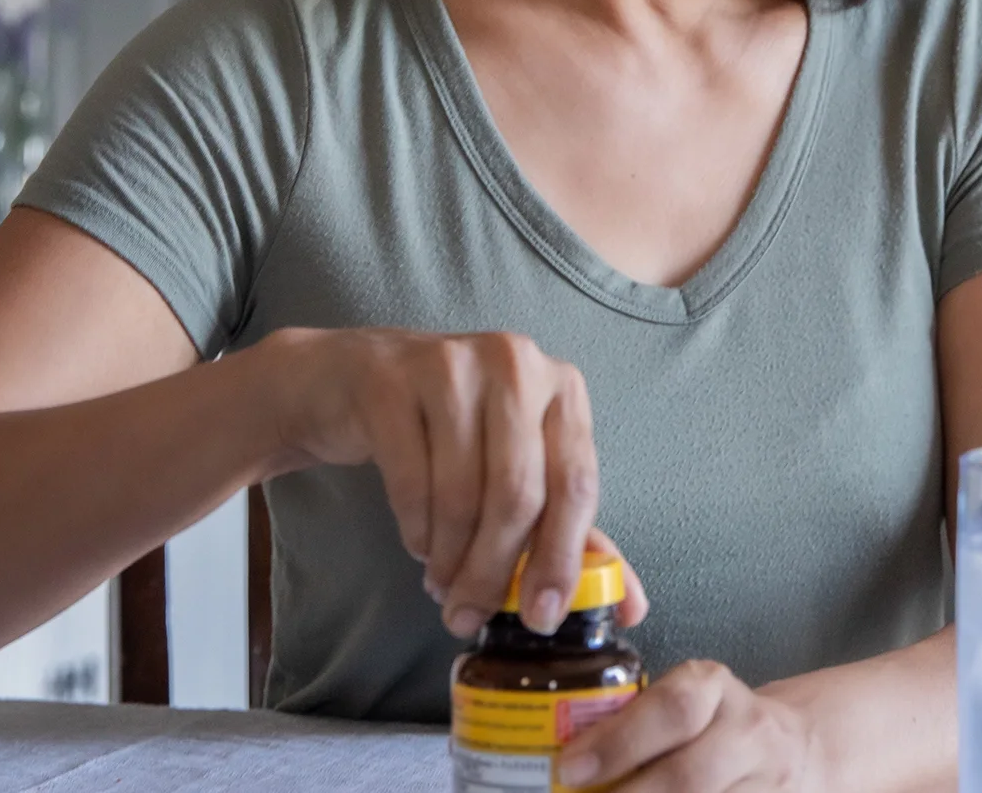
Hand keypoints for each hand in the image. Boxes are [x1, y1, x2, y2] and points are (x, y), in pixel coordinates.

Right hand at [256, 326, 645, 637]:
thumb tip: (632, 606)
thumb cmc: (452, 432)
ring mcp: (450, 365)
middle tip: (470, 614)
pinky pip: (410, 482)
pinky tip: (418, 544)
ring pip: (462, 494)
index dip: (561, 558)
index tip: (540, 617)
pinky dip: (416, 531)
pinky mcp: (390, 383)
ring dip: (451, 558)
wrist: (350, 382)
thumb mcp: (520, 470)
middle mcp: (515, 364)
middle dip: (494, 570)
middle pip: (518, 493)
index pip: (577, 482)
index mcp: (562, 387)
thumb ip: (574, 533)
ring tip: (443, 583)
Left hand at [557, 660, 818, 792]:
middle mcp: (749, 734)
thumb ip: (632, 720)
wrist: (799, 749)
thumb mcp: (685, 702)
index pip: (672, 709)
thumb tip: (554, 758)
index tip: (570, 769)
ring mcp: (768, 784)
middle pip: (688, 777)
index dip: (618, 742)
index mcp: (714, 690)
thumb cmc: (715, 727)